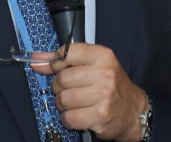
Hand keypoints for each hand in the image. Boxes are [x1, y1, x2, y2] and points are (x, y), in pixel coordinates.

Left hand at [32, 43, 146, 141]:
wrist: (133, 110)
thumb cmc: (111, 85)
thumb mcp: (93, 65)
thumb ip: (65, 60)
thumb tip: (37, 60)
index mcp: (103, 55)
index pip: (67, 52)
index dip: (57, 63)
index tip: (58, 69)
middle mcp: (105, 73)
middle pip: (62, 79)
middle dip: (59, 87)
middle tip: (70, 90)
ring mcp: (104, 95)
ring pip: (63, 99)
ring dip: (64, 104)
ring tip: (75, 103)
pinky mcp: (100, 115)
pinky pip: (69, 117)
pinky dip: (69, 118)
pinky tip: (79, 114)